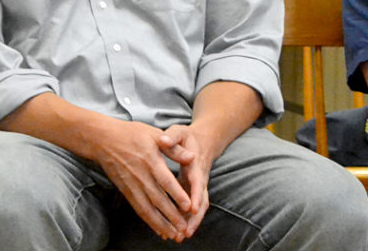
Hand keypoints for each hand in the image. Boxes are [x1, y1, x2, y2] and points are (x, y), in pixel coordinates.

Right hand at [92, 120, 194, 241]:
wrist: (104, 140)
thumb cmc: (133, 134)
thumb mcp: (155, 134)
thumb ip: (174, 148)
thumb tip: (191, 157)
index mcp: (150, 160)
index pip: (165, 181)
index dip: (177, 194)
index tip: (188, 206)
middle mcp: (141, 175)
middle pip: (158, 199)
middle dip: (171, 216)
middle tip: (184, 229)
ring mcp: (132, 185)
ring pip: (147, 208)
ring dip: (160, 223)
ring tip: (173, 235)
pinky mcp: (126, 191)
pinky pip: (138, 208)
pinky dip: (149, 221)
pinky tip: (158, 229)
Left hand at [158, 125, 212, 239]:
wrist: (203, 140)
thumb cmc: (187, 137)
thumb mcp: (180, 131)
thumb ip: (172, 136)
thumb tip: (163, 140)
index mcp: (195, 164)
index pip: (197, 181)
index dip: (195, 195)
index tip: (192, 208)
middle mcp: (200, 178)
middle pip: (202, 200)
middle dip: (195, 217)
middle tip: (186, 232)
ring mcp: (198, 187)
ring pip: (199, 207)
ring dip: (192, 222)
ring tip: (181, 237)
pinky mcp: (193, 191)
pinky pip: (192, 208)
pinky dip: (187, 220)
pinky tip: (177, 231)